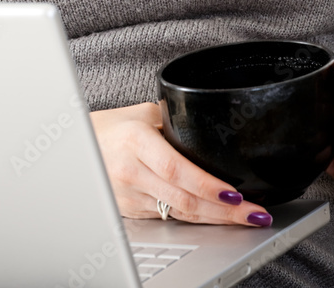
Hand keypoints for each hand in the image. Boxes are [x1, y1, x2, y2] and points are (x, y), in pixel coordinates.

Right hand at [90, 101, 271, 225]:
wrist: (79, 146)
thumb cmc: (113, 126)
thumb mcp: (145, 114)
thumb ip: (175, 125)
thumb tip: (210, 134)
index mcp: (137, 142)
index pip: (177, 170)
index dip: (207, 186)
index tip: (234, 194)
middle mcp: (133, 172)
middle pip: (184, 199)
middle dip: (224, 211)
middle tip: (254, 213)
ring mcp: (132, 196)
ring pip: (180, 213)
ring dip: (217, 219)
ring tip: (245, 218)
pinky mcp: (133, 211)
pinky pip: (170, 216)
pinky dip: (197, 218)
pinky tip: (217, 217)